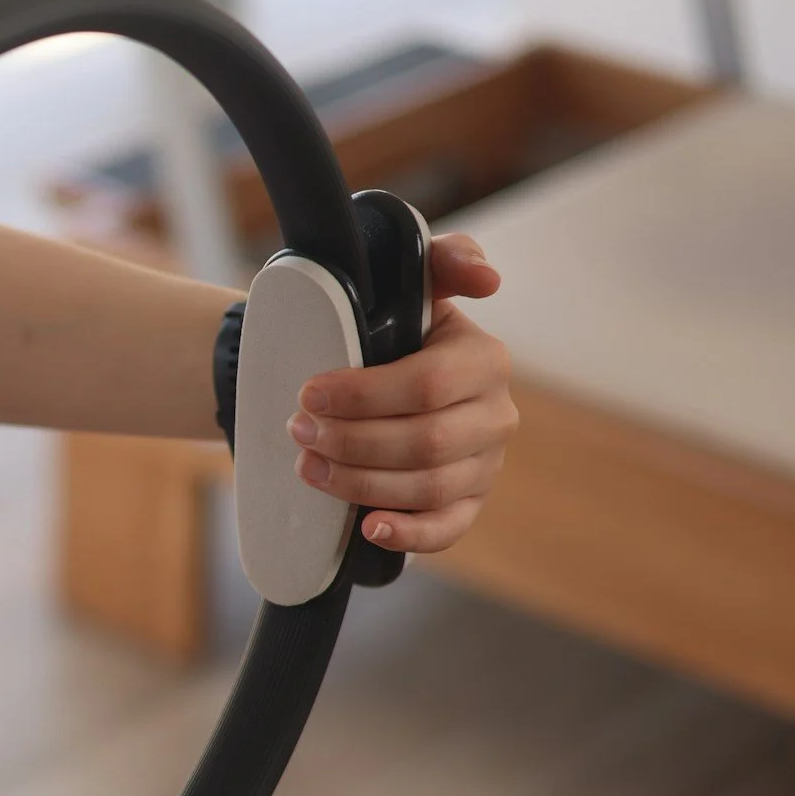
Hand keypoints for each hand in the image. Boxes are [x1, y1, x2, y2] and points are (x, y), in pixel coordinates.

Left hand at [286, 232, 516, 552]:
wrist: (374, 371)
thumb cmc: (389, 326)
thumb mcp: (412, 284)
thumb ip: (444, 260)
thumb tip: (487, 275)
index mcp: (484, 360)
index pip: (428, 384)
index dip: (363, 395)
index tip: (310, 394)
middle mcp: (496, 415)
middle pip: (425, 442)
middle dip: (353, 441)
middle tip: (298, 432)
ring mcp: (484, 464)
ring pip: (428, 487)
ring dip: (360, 483)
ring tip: (309, 468)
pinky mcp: (467, 504)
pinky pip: (446, 529)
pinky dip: (408, 535)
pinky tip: (367, 527)